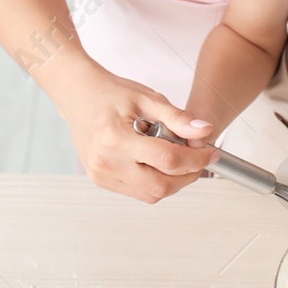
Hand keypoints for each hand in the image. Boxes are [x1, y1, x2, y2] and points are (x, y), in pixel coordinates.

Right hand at [56, 65, 218, 203]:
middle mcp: (106, 162)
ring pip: (150, 195)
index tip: (209, 153)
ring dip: (172, 182)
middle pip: (160, 186)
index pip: (167, 160)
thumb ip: (177, 117)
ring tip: (175, 159)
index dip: (196, 159)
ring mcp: (101, 175)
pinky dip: (154, 182)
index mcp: (116, 138)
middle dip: (187, 176)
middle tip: (197, 160)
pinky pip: (137, 192)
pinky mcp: (101, 180)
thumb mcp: (147, 98)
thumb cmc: (109, 93)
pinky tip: (156, 163)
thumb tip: (204, 131)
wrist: (78, 95)